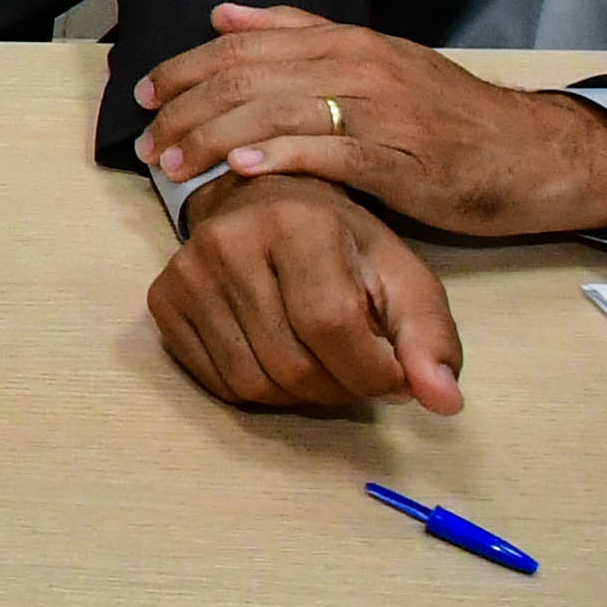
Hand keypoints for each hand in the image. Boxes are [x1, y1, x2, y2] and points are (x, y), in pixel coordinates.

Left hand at [134, 3, 606, 238]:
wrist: (531, 151)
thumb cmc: (444, 112)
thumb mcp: (374, 58)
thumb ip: (298, 31)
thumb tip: (223, 14)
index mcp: (344, 40)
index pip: (243, 46)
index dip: (184, 69)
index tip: (143, 96)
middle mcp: (358, 65)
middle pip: (249, 78)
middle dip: (187, 109)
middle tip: (148, 143)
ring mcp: (382, 111)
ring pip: (278, 113)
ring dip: (216, 138)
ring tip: (174, 164)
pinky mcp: (403, 160)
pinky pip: (333, 153)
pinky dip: (282, 156)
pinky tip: (243, 167)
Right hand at [146, 173, 465, 411]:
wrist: (266, 205)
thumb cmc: (345, 246)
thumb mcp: (403, 280)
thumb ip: (431, 340)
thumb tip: (445, 402)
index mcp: (297, 223)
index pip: (331, 325)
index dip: (371, 371)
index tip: (393, 377)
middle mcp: (229, 240)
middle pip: (290, 362)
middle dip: (338, 388)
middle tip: (355, 372)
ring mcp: (187, 270)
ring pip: (251, 381)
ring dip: (299, 395)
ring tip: (321, 365)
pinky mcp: (161, 298)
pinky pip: (215, 382)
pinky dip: (259, 390)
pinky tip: (278, 359)